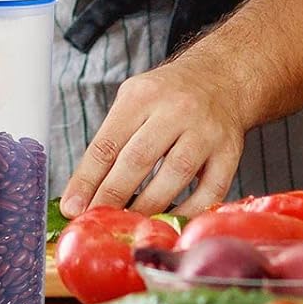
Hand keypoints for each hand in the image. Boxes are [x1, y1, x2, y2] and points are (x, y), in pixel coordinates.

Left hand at [60, 58, 245, 218]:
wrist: (221, 79)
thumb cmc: (167, 96)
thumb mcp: (133, 101)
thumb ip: (111, 140)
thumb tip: (81, 192)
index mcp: (142, 97)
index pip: (107, 143)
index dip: (87, 180)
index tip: (73, 207)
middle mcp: (176, 110)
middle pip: (138, 159)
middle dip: (112, 196)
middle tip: (96, 219)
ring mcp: (205, 131)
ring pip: (174, 174)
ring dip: (147, 206)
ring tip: (129, 225)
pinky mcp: (229, 152)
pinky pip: (210, 190)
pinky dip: (188, 211)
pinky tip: (170, 221)